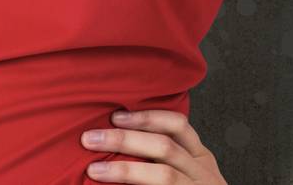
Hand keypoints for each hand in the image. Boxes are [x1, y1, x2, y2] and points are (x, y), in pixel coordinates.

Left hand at [79, 108, 228, 182]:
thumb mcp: (189, 172)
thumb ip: (163, 156)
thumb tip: (118, 132)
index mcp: (201, 158)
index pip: (178, 125)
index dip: (146, 117)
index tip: (115, 116)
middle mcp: (203, 173)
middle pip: (164, 147)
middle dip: (124, 140)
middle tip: (90, 138)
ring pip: (163, 175)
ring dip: (124, 170)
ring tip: (94, 169)